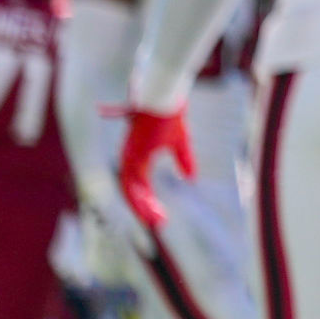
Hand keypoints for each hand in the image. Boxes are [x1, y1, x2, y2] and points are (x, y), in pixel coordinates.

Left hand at [111, 106, 188, 228]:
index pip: (138, 186)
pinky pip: (130, 185)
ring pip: (129, 192)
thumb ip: (184, 161)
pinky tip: (152, 209)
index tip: (162, 216)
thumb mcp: (180, 142)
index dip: (148, 202)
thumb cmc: (171, 114)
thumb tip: (191, 179)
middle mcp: (129, 159)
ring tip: (156, 221)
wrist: (165, 96)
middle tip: (159, 222)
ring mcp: (128, 158)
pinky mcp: (131, 156)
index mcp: (138, 156)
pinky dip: (140, 200)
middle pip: (132, 192)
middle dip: (145, 209)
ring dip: (142, 208)